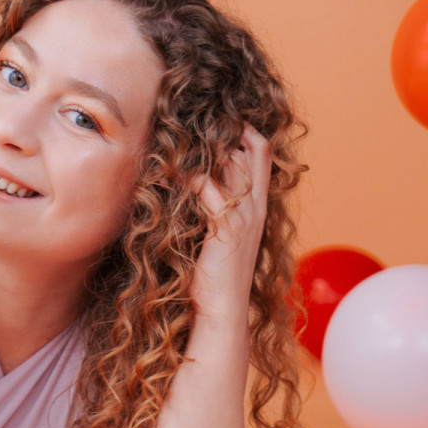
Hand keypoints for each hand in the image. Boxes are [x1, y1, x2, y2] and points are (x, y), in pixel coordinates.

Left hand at [190, 125, 271, 319]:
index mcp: (257, 206)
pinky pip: (205, 189)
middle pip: (248, 151)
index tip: (224, 117)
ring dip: (201, 150)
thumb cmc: (216, 274)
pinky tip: (165, 176)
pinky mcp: (225, 227)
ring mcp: (243, 215)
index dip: (246, 130)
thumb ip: (215, 208)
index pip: (262, 153)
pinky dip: (184, 178)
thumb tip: (195, 183)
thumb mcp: (221, 234)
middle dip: (225, 131)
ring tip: (176, 140)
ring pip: (229, 164)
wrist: (222, 309)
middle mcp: (255, 206)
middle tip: (195, 120)